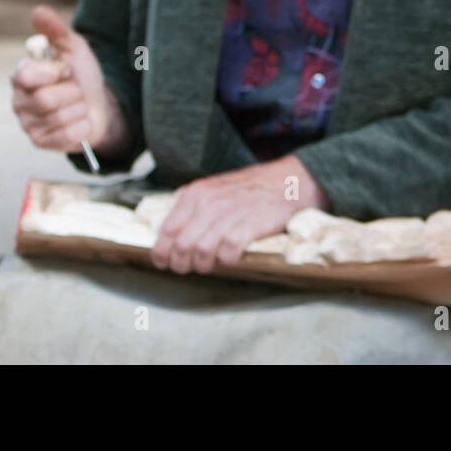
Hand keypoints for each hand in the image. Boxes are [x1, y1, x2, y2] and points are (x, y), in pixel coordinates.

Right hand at [10, 5, 130, 156]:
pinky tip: (79, 122)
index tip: (66, 69)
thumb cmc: (82, 75)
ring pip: (59, 118)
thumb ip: (55, 30)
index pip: (27, 75)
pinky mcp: (39, 142)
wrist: (99, 104)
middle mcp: (18, 100)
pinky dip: (81, 127)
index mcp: (21, 74)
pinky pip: (65, 136)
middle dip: (72, 93)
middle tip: (75, 90)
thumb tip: (38, 10)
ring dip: (79, 109)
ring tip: (77, 105)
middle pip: (45, 100)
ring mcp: (27, 123)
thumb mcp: (74, 47)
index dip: (54, 72)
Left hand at [150, 156, 329, 274]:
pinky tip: (231, 258)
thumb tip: (168, 232)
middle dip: (181, 264)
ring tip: (210, 265)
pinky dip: (227, 261)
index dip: (162, 253)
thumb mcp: (214, 187)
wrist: (288, 182)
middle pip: (182, 246)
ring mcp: (230, 213)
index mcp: (196, 193)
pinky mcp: (250, 225)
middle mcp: (209, 202)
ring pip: (201, 252)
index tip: (164, 263)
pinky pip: (228, 253)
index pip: (167, 230)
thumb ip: (191, 206)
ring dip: (203, 265)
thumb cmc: (249, 189)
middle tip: (188, 268)